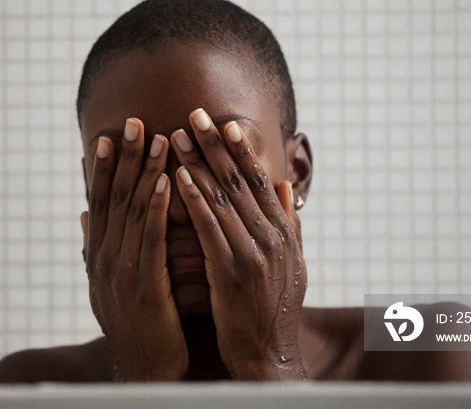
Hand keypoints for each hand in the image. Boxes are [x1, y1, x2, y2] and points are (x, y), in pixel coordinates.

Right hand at [82, 118, 187, 380]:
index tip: (110, 135)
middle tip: (133, 121)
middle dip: (124, 159)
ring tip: (158, 140)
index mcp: (98, 256)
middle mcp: (104, 260)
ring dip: (145, 173)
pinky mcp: (144, 289)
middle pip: (113, 199)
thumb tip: (85, 214)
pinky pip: (152, 241)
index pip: (99, 203)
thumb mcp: (110, 282)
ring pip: (134, 213)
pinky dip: (159, 208)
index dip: (103, 168)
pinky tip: (169, 182)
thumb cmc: (137, 324)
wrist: (144, 371)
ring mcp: (121, 274)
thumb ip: (97, 246)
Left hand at [170, 108, 306, 379]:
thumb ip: (290, 223)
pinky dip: (194, 199)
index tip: (225, 123)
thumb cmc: (277, 310)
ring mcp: (254, 254)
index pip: (262, 182)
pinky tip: (177, 177)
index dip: (242, 151)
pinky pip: (210, 228)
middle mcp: (272, 237)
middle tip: (195, 114)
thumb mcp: (294, 263)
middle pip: (240, 181)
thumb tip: (286, 187)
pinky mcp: (232, 272)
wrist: (270, 356)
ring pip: (223, 198)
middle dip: (215, 145)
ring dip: (198, 163)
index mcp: (284, 233)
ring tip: (177, 136)